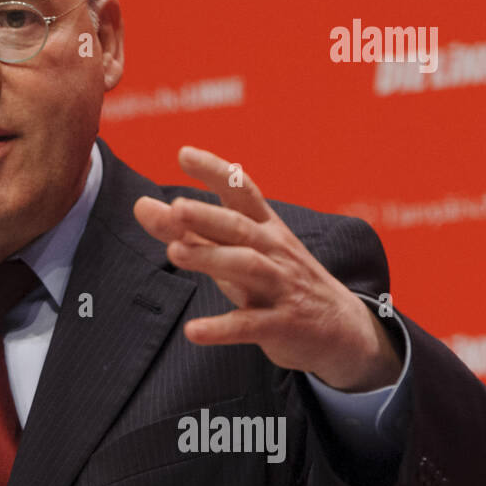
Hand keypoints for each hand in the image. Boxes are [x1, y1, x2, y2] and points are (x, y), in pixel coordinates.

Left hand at [133, 146, 400, 391]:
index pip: (241, 191)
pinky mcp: (285, 325)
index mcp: (264, 228)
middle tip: (176, 206)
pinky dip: (222, 328)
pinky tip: (193, 332)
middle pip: (240, 227)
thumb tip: (142, 206)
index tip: (184, 154)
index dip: (216, 171)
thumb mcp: (235, 253)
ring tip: (173, 252)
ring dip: (210, 258)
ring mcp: (282, 286)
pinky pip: (252, 325)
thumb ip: (189, 232)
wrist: (342, 331)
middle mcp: (274, 251)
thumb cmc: (276, 283)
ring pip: (248, 267)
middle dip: (208, 215)